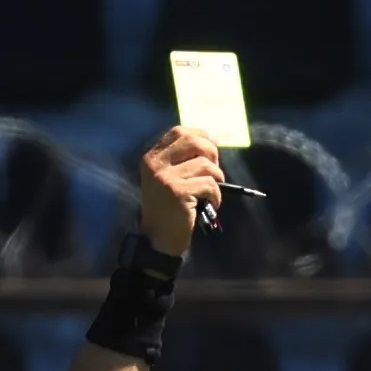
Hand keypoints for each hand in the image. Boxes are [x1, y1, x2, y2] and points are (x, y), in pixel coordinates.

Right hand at [137, 127, 225, 254]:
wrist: (158, 239)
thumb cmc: (168, 209)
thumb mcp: (169, 179)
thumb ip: (182, 160)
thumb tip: (212, 140)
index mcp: (152, 157)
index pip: (179, 131)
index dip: (200, 134)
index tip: (214, 142)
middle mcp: (156, 163)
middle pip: (194, 142)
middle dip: (213, 154)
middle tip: (216, 172)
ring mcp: (165, 177)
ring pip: (206, 165)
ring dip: (217, 179)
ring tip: (212, 193)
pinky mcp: (178, 192)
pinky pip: (210, 184)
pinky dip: (217, 195)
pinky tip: (212, 204)